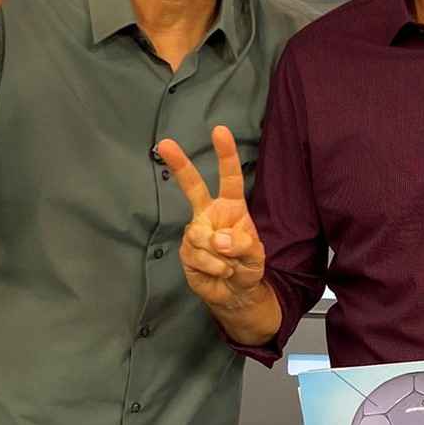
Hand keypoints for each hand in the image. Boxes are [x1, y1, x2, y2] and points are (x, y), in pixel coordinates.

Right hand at [156, 125, 266, 310]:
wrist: (234, 293)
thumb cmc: (247, 266)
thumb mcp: (256, 255)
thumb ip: (243, 244)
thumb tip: (219, 239)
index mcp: (230, 207)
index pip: (229, 178)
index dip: (225, 154)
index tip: (219, 131)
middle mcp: (209, 214)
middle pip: (192, 186)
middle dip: (180, 164)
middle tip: (166, 143)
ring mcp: (195, 232)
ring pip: (201, 236)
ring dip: (220, 256)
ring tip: (229, 266)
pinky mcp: (186, 252)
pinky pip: (197, 256)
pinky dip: (213, 268)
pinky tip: (218, 272)